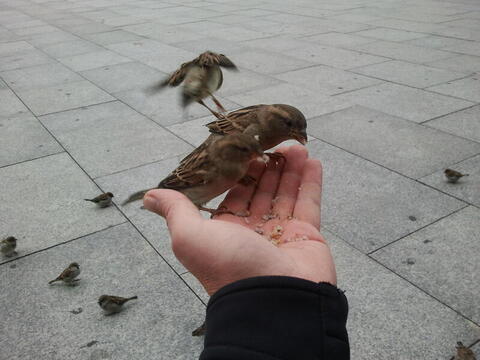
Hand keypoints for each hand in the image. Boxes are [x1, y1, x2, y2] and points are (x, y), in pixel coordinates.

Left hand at [144, 145, 335, 295]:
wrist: (274, 301)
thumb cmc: (229, 265)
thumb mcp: (191, 237)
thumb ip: (176, 211)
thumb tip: (149, 196)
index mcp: (226, 231)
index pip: (234, 194)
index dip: (241, 172)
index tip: (249, 150)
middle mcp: (253, 231)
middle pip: (261, 191)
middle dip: (268, 167)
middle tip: (275, 143)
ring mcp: (282, 233)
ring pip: (286, 194)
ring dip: (291, 169)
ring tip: (297, 146)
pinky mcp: (307, 236)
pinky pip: (309, 204)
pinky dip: (311, 182)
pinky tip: (313, 161)